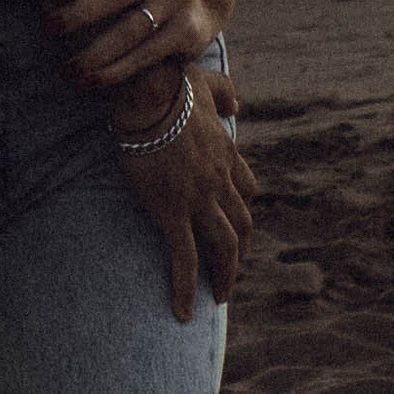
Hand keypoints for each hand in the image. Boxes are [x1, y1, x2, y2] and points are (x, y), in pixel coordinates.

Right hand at [114, 80, 257, 319]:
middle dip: (240, 251)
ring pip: (224, 248)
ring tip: (219, 297)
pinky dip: (187, 288)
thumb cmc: (171, 84)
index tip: (235, 225)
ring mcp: (199, 200)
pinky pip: (186, 259)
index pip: (246, 190)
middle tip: (230, 270)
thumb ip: (225, 92)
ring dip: (225, 276)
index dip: (242, 210)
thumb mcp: (206, 81)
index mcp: (226, 154)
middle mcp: (220, 181)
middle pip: (242, 225)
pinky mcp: (173, 213)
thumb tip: (237, 104)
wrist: (148, 94)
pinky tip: (183, 313)